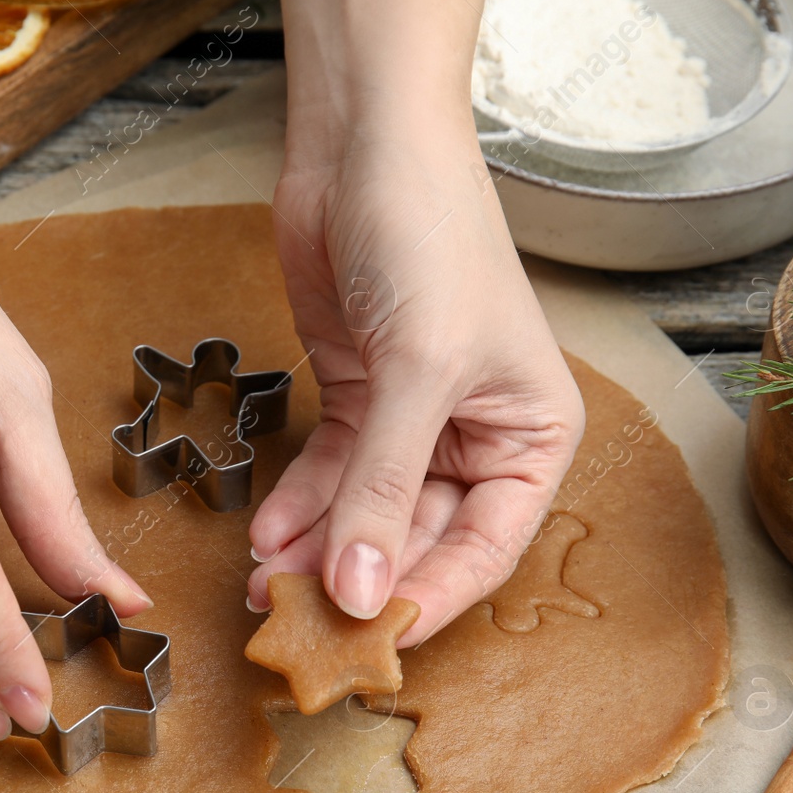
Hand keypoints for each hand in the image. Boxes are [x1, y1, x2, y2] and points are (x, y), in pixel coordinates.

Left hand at [247, 133, 584, 644]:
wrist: (367, 149)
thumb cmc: (431, 239)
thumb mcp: (417, 372)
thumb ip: (385, 487)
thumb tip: (363, 593)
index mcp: (531, 436)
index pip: (483, 548)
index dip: (427, 598)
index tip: (370, 643)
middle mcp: (476, 437)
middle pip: (415, 538)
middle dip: (355, 578)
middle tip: (293, 623)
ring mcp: (411, 421)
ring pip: (364, 513)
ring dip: (314, 550)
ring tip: (262, 588)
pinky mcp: (356, 398)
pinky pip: (328, 475)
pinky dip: (297, 506)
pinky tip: (264, 536)